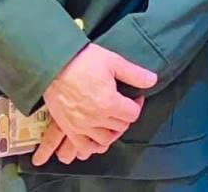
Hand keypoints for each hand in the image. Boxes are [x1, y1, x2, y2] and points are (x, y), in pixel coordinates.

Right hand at [40, 44, 155, 160]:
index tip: (134, 97)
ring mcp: (81, 126)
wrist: (53, 63)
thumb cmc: (83, 59)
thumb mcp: (113, 61)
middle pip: (120, 127)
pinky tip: (95, 138)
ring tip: (111, 121)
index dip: (137, 104)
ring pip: (104, 140)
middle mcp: (97, 118)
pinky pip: (83, 147)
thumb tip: (153, 80)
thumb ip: (134, 73)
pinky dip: (92, 147)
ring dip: (111, 132)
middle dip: (125, 117)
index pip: (132, 114)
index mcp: (110, 103)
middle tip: (123, 106)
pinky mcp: (68, 127)